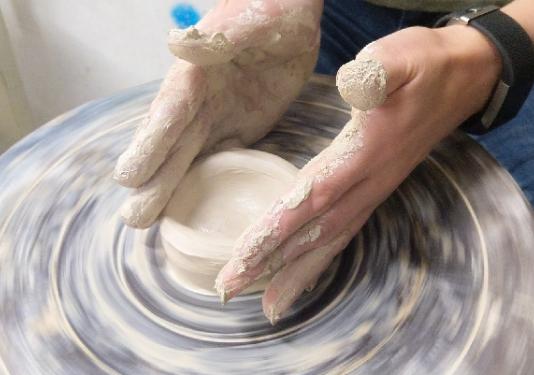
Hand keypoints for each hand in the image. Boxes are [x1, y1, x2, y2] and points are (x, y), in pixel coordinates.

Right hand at [114, 0, 321, 227]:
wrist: (294, 19)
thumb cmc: (273, 9)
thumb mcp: (250, 20)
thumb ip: (217, 37)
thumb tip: (176, 44)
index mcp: (194, 76)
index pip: (167, 114)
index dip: (147, 145)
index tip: (128, 177)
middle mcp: (199, 103)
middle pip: (170, 147)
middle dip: (152, 183)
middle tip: (134, 220)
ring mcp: (218, 120)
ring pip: (189, 161)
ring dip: (172, 192)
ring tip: (151, 224)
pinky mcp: (240, 130)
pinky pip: (222, 162)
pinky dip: (209, 187)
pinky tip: (197, 211)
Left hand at [216, 24, 501, 323]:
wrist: (464, 76)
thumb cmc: (426, 64)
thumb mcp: (401, 56)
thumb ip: (377, 73)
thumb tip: (351, 81)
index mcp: (365, 152)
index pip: (311, 199)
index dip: (275, 230)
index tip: (241, 257)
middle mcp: (368, 182)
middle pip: (313, 231)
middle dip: (270, 261)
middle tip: (230, 288)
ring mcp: (373, 189)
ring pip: (330, 240)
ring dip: (295, 272)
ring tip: (267, 305)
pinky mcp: (374, 188)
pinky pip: (345, 232)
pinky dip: (321, 258)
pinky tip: (304, 273)